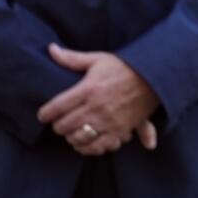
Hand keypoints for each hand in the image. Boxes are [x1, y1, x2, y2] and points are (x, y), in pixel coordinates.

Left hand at [37, 43, 160, 155]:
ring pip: (78, 138)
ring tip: (71, 133)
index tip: (43, 115)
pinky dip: (87, 148)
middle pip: (64, 126)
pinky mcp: (119, 131)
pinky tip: (85, 143)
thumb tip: (51, 49)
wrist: (153, 77)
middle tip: (58, 122)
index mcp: (87, 89)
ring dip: (71, 137)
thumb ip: (72, 58)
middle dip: (57, 126)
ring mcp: (107, 121)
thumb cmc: (124, 67)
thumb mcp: (98, 59)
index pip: (56, 107)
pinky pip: (97, 147)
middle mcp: (95, 107)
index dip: (45, 114)